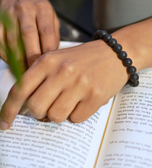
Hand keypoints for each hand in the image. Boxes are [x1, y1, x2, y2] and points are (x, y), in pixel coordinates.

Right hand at [0, 0, 59, 66]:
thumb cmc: (38, 8)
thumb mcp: (51, 16)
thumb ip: (53, 34)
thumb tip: (52, 55)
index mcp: (43, 9)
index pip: (46, 32)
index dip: (48, 50)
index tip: (50, 64)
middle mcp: (26, 9)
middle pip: (28, 35)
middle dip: (32, 56)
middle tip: (36, 71)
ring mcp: (9, 13)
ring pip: (12, 40)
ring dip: (18, 59)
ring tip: (25, 71)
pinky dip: (5, 54)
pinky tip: (12, 62)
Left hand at [0, 40, 128, 128]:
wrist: (115, 53)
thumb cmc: (86, 58)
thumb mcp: (60, 58)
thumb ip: (41, 76)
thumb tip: (26, 104)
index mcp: (49, 61)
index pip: (21, 88)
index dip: (9, 108)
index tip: (5, 122)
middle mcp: (63, 72)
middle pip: (36, 107)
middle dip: (40, 113)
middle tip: (49, 108)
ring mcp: (80, 84)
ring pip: (55, 116)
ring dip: (60, 114)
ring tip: (70, 102)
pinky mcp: (95, 96)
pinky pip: (76, 118)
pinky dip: (78, 114)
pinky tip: (84, 101)